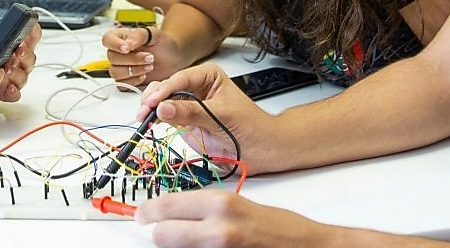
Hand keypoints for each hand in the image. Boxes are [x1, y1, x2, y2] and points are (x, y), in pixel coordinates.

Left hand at [0, 22, 41, 101]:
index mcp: (11, 45)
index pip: (29, 37)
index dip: (33, 32)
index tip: (31, 29)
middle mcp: (14, 61)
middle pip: (30, 58)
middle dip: (26, 54)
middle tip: (18, 51)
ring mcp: (11, 78)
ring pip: (24, 76)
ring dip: (17, 73)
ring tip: (7, 70)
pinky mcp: (3, 92)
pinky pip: (15, 94)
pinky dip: (13, 91)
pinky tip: (7, 87)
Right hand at [102, 23, 181, 87]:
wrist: (174, 59)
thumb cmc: (164, 44)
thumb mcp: (155, 34)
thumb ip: (139, 36)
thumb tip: (126, 44)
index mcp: (121, 37)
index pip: (107, 39)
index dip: (114, 45)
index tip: (127, 48)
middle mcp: (118, 52)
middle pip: (112, 58)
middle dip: (132, 59)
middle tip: (150, 58)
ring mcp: (121, 67)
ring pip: (115, 72)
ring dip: (134, 71)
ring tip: (149, 66)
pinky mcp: (126, 80)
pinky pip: (122, 84)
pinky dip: (134, 81)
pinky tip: (144, 75)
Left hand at [136, 191, 341, 247]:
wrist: (307, 246)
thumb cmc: (277, 226)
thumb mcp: (238, 206)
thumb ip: (206, 209)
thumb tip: (173, 213)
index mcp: (221, 204)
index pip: (166, 206)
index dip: (149, 211)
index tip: (142, 214)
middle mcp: (218, 229)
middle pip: (161, 235)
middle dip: (157, 234)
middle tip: (155, 231)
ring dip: (174, 247)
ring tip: (183, 240)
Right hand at [137, 64, 276, 170]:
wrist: (262, 150)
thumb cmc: (252, 127)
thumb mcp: (222, 116)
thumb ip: (191, 113)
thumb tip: (164, 109)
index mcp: (207, 76)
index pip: (180, 79)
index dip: (164, 91)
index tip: (153, 103)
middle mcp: (195, 87)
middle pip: (166, 88)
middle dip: (153, 99)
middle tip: (145, 112)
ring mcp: (188, 105)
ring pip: (161, 101)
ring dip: (150, 108)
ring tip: (144, 118)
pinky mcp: (184, 122)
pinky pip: (164, 117)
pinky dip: (154, 119)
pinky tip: (148, 123)